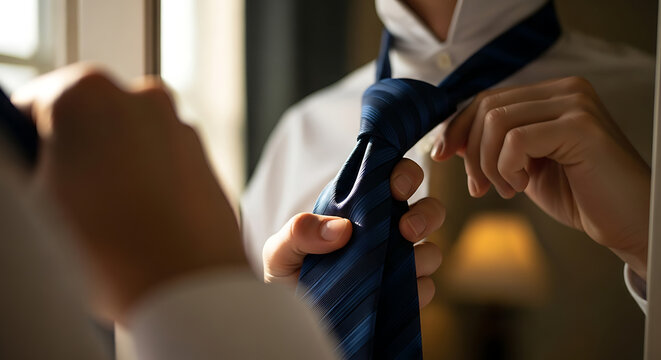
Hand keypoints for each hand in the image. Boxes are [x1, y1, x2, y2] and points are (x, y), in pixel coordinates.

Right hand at [12, 64, 246, 319]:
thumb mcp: (35, 204)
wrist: (189, 284)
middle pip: (86, 120)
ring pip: (126, 140)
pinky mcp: (205, 156)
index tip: (31, 174)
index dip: (25, 146)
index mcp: (85, 93)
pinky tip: (141, 220)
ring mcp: (178, 125)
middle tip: (65, 201)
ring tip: (108, 218)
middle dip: (73, 153)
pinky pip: (161, 160)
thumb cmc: (108, 248)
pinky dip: (148, 180)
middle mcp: (140, 97)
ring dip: (113, 167)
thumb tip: (39, 164)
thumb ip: (28, 165)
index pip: (32, 106)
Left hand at [262, 158, 443, 307]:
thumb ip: (299, 231)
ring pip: (431, 250)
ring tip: (404, 265)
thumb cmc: (284, 277)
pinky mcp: (402, 296)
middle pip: (427, 209)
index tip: (396, 187)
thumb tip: (342, 228)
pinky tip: (397, 294)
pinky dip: (419, 289)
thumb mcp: (279, 252)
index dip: (403, 174)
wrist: (289, 324)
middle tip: (406, 228)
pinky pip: (426, 288)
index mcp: (358, 210)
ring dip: (424, 255)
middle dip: (427, 214)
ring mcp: (396, 264)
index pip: (392, 177)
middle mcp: (384, 232)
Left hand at [431, 76, 649, 278]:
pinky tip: (523, 185)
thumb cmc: (578, 196)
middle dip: (471, 152)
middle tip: (480, 187)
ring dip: (490, 164)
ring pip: (496, 122)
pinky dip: (507, 168)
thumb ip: (492, 146)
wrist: (627, 223)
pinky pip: (516, 140)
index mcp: (553, 94)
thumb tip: (449, 138)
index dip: (457, 127)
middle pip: (487, 107)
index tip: (442, 156)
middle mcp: (567, 89)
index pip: (487, 99)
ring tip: (509, 189)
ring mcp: (576, 104)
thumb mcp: (522, 166)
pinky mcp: (581, 126)